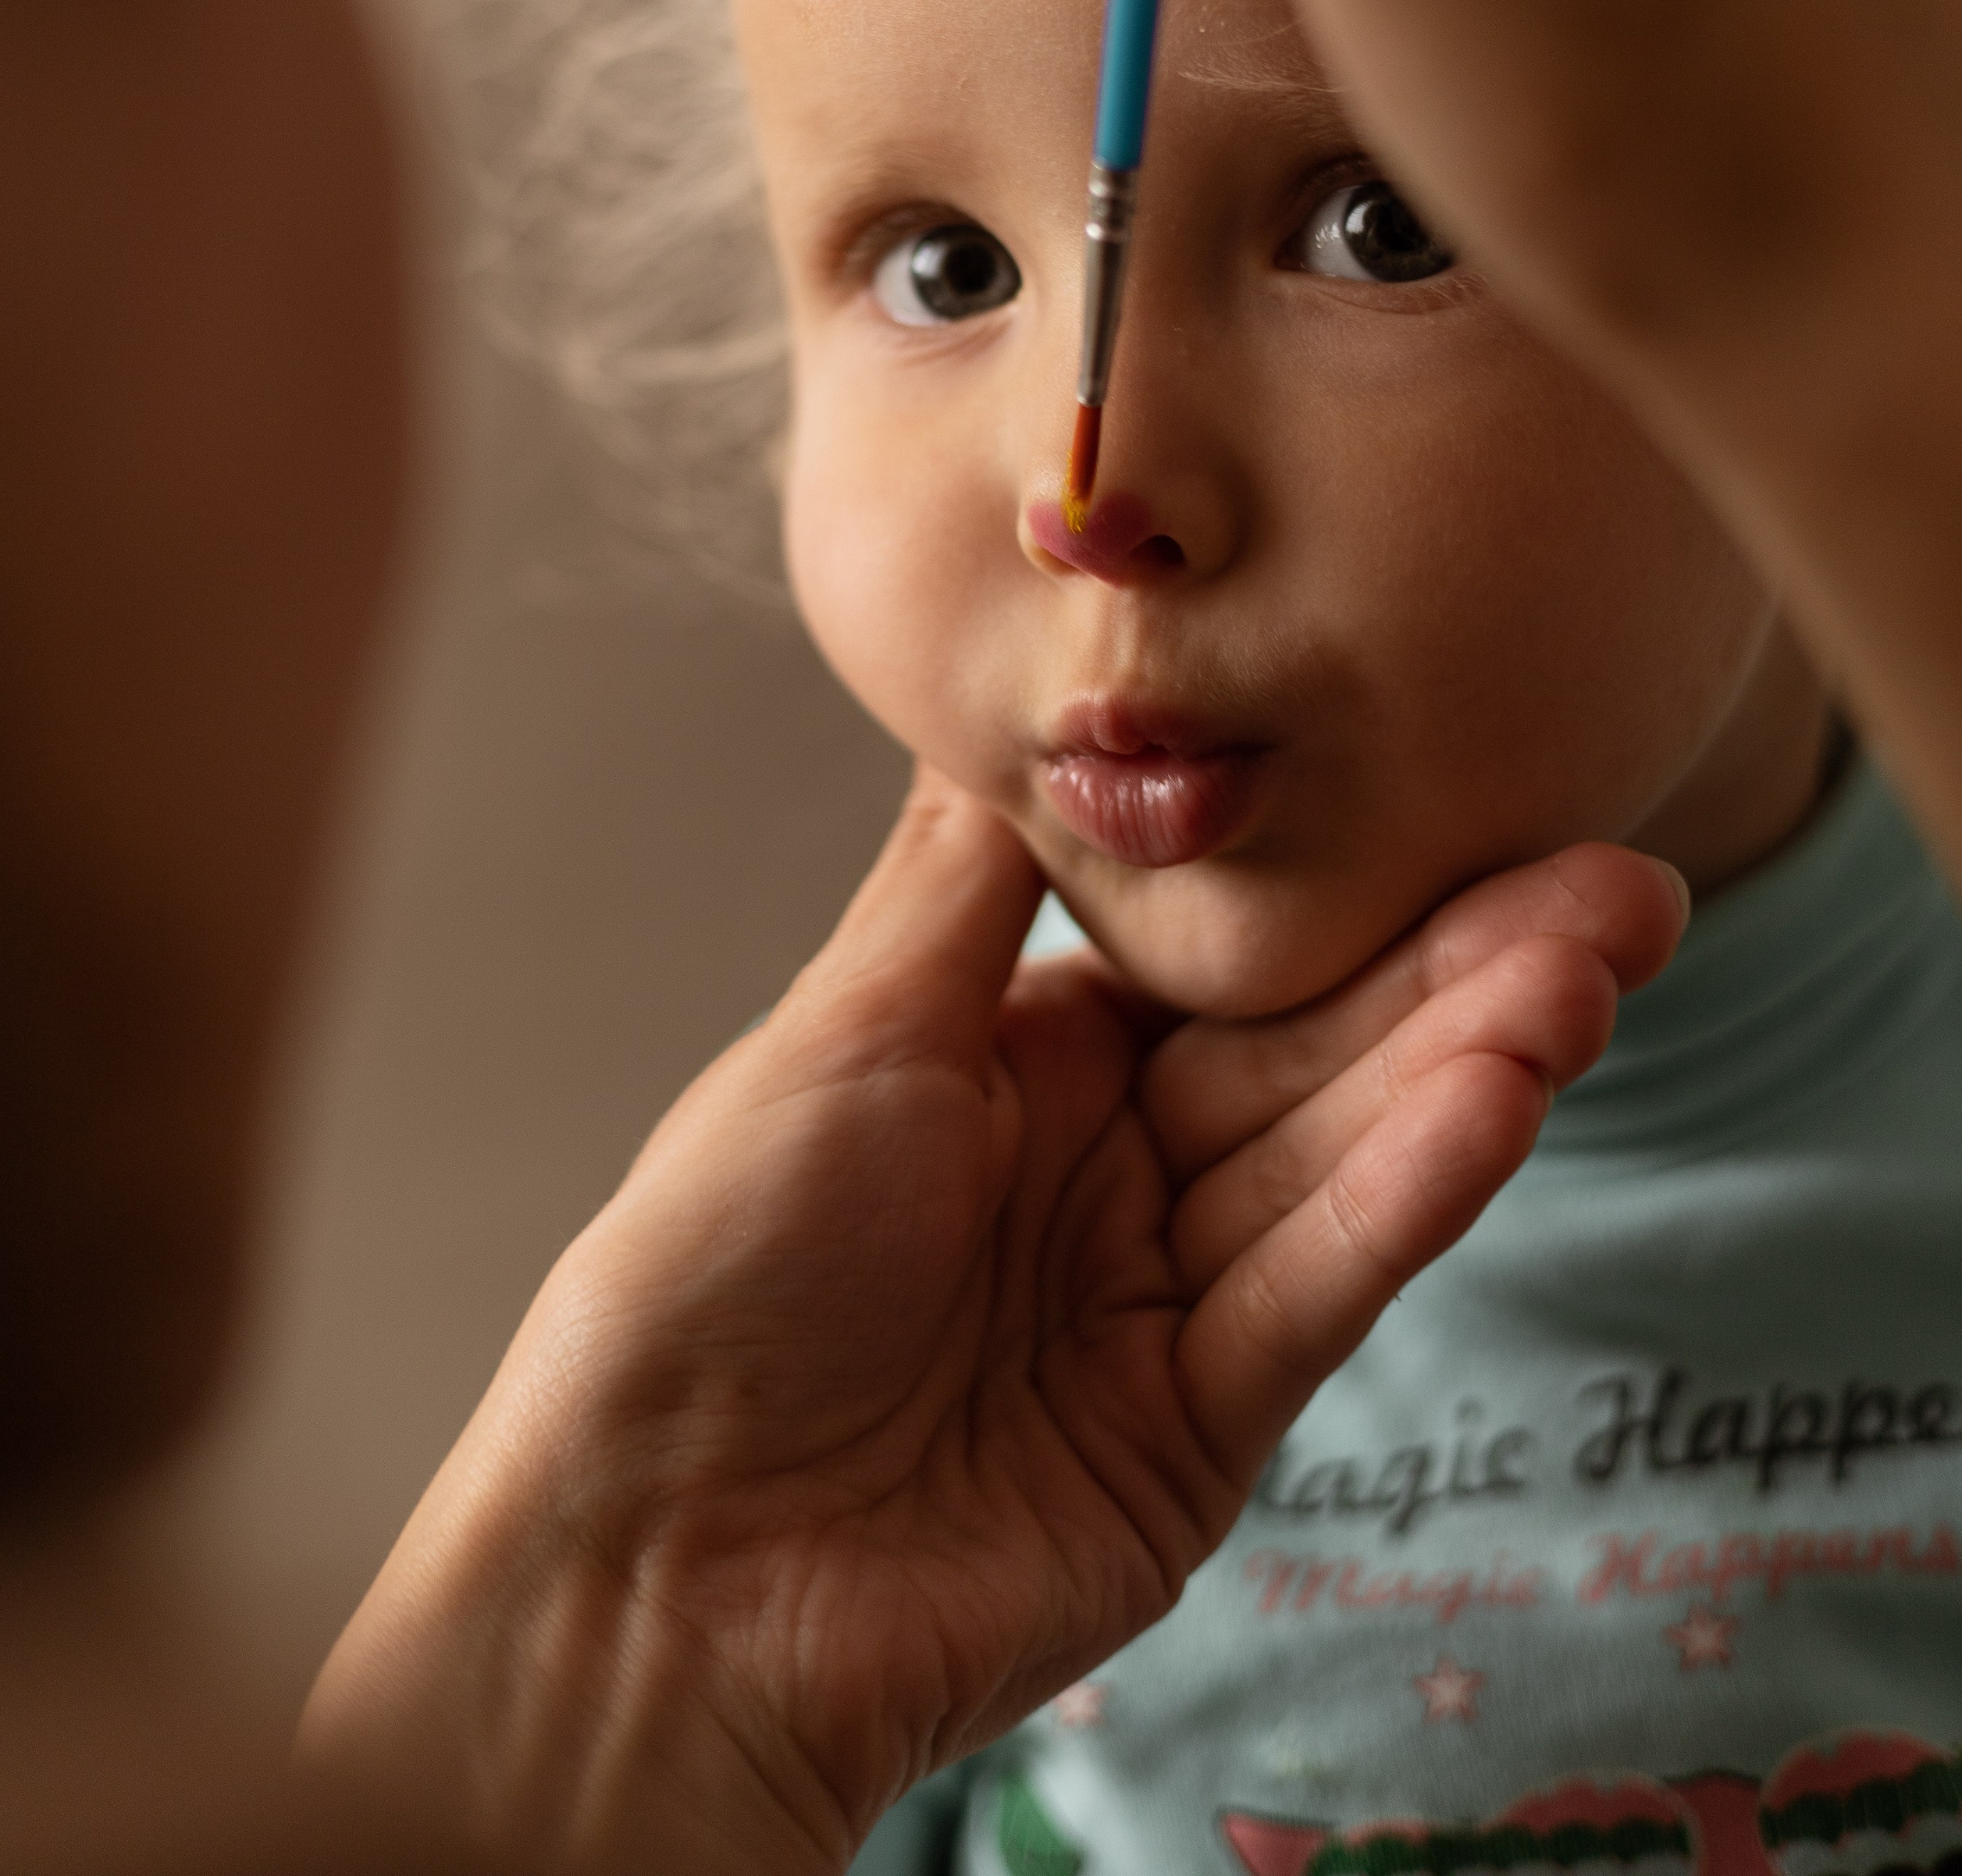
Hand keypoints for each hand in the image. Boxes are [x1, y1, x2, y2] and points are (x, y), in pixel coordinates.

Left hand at [302, 773, 1682, 1873]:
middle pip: (1311, 1052)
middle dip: (1464, 966)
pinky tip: (1497, 1102)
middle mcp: (1104, 1171)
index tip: (1469, 792)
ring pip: (1334, 1158)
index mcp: (1018, 1063)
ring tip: (1593, 963)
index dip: (1345, 884)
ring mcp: (1157, 1305)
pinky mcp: (1192, 1434)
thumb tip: (1013, 703)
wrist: (651, 1565)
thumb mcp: (840, 1033)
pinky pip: (1307, 1289)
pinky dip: (1401, 1197)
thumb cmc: (703, 1277)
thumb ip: (967, 884)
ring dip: (1468, 1062)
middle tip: (1616, 883)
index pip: (1221, 957)